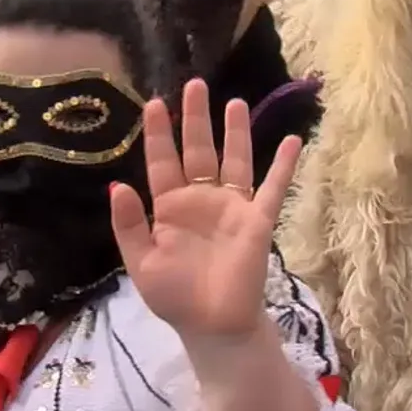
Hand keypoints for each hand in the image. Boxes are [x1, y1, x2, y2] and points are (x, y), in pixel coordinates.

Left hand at [110, 79, 301, 340]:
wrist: (213, 326)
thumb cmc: (175, 296)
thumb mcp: (140, 262)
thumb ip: (128, 225)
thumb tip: (118, 184)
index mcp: (170, 207)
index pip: (162, 162)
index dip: (158, 133)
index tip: (155, 103)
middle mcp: (201, 198)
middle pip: (198, 150)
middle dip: (195, 118)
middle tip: (194, 84)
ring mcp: (231, 206)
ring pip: (234, 160)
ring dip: (235, 132)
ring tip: (234, 101)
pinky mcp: (257, 220)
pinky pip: (273, 187)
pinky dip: (284, 165)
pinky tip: (293, 140)